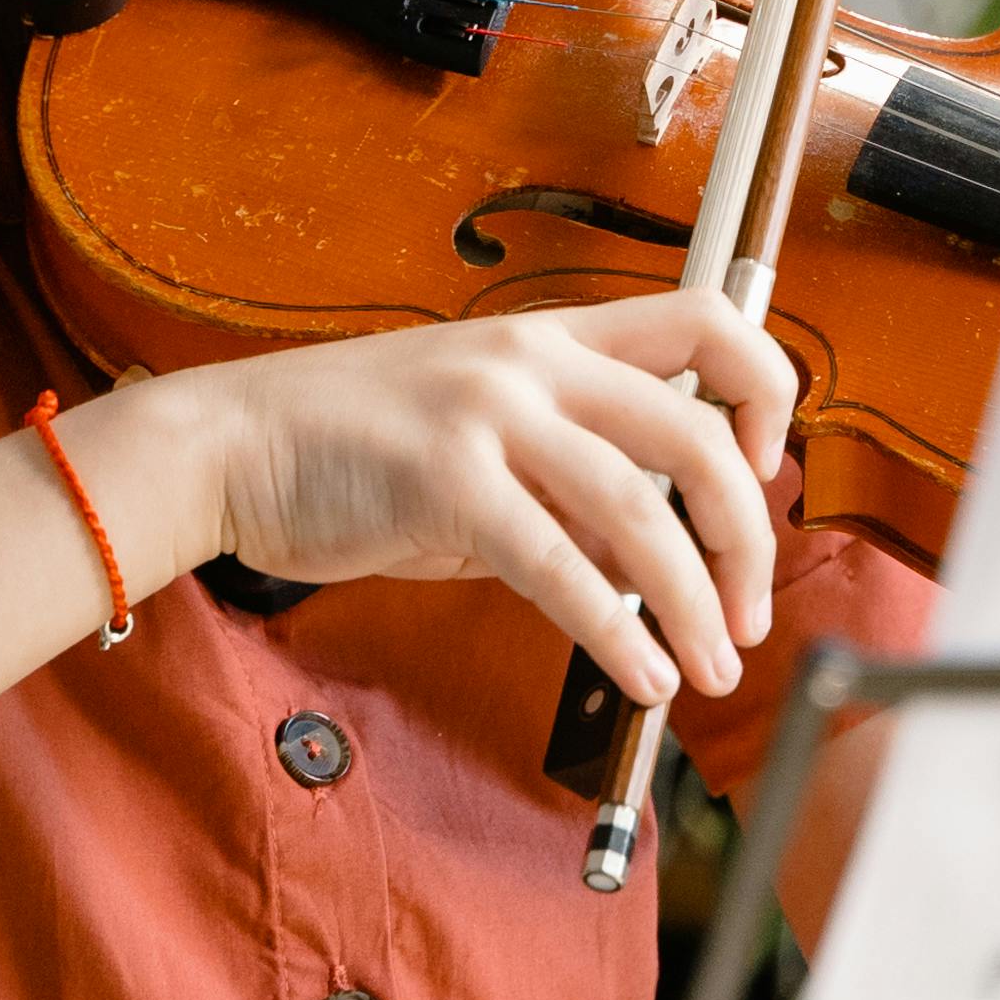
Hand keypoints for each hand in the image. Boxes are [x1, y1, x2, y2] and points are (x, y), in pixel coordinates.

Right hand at [120, 300, 798, 706]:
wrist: (232, 446)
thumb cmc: (354, 446)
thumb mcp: (482, 439)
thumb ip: (570, 482)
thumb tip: (656, 558)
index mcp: (554, 337)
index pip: (708, 324)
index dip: (765, 395)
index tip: (767, 473)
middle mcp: (534, 362)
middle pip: (697, 434)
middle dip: (746, 537)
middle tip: (749, 615)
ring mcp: (490, 416)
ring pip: (641, 510)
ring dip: (694, 603)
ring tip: (710, 669)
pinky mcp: (446, 484)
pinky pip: (562, 567)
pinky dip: (618, 632)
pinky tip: (643, 676)